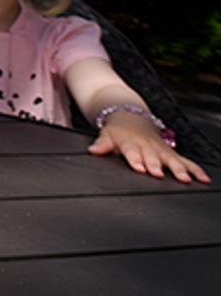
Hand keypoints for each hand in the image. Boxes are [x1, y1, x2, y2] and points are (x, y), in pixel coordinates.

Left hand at [89, 112, 211, 183]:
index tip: (140, 168)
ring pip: (171, 160)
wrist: (131, 116)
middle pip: (152, 157)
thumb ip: (101, 144)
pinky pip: (186, 161)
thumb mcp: (107, 135)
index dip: (136, 160)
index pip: (132, 152)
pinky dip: (195, 170)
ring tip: (184, 178)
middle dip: (156, 165)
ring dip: (178, 169)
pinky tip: (203, 179)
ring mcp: (161, 150)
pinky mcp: (171, 153)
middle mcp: (148, 147)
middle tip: (159, 174)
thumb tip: (92, 150)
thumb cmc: (118, 131)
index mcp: (131, 143)